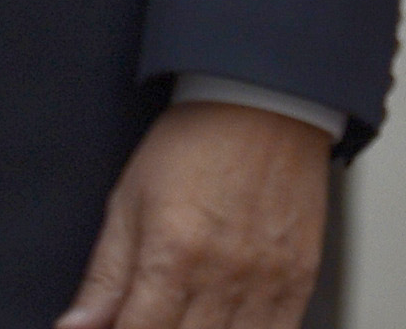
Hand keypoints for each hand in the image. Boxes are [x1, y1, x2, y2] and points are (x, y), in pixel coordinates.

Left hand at [56, 99, 327, 328]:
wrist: (268, 101)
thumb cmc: (196, 143)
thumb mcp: (129, 203)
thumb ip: (103, 278)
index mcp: (172, 256)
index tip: (116, 328)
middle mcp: (224, 273)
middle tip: (150, 316)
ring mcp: (269, 277)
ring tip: (188, 318)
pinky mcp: (302, 273)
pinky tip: (228, 324)